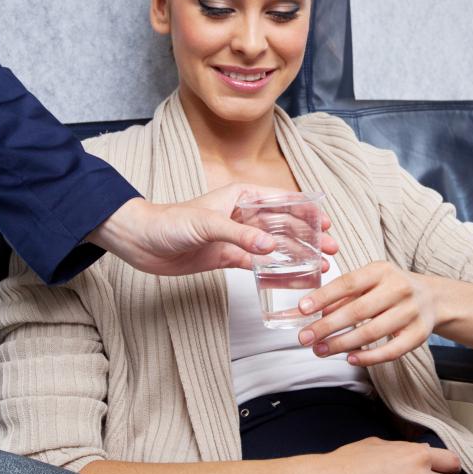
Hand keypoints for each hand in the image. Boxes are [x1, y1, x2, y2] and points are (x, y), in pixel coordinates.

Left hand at [88, 184, 338, 275]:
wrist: (140, 241)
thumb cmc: (169, 222)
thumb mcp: (206, 224)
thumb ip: (240, 236)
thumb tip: (272, 248)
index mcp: (240, 196)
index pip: (281, 200)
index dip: (306, 210)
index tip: (326, 221)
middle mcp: (242, 215)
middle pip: (284, 224)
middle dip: (309, 235)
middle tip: (331, 248)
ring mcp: (236, 237)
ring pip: (275, 246)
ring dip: (297, 254)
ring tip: (320, 264)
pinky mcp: (226, 257)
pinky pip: (257, 264)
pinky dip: (275, 270)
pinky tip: (292, 277)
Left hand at [296, 261, 437, 366]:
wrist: (432, 297)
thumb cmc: (391, 288)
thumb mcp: (369, 281)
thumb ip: (343, 295)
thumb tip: (314, 311)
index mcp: (381, 271)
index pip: (348, 282)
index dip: (323, 296)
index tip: (302, 309)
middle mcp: (398, 289)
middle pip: (358, 310)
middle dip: (327, 326)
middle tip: (305, 337)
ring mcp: (410, 312)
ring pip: (372, 332)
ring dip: (342, 343)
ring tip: (320, 350)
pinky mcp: (418, 334)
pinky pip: (391, 350)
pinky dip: (369, 357)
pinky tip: (350, 358)